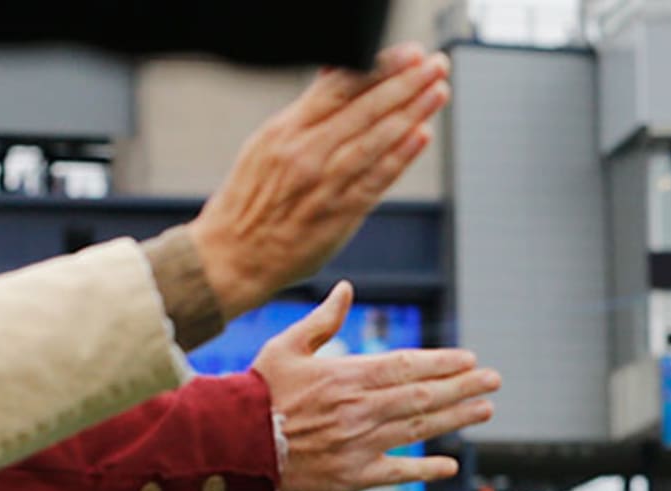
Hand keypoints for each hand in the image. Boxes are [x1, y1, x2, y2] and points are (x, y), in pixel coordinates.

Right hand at [190, 42, 448, 318]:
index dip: (378, 67)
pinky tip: (422, 136)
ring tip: (438, 92)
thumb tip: (335, 75)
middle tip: (436, 65)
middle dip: (405, 84)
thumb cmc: (252, 201)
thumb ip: (306, 114)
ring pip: (374, 140)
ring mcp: (323, 184)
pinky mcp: (337, 216)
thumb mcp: (267, 144)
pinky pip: (375, 181)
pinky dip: (400, 157)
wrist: (232, 255)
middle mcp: (305, 152)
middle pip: (363, 108)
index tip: (408, 55)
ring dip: (412, 114)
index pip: (339, 87)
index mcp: (285, 129)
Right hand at [254, 282, 498, 490]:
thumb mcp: (284, 348)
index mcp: (346, 377)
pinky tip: (450, 464)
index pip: (407, 367)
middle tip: (494, 381)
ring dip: (456, 420)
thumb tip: (347, 290)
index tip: (469, 359)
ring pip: (419, 430)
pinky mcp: (352, 477)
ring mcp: (359, 445)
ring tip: (486, 410)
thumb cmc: (255, 395)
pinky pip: (398, 472)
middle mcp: (359, 410)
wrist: (230, 447)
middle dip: (463, 387)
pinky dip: (425, 469)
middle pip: (423, 397)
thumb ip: (322, 321)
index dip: (442, 364)